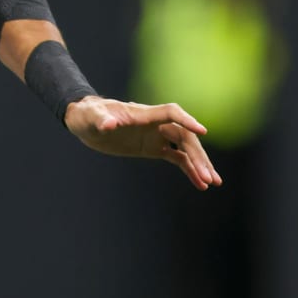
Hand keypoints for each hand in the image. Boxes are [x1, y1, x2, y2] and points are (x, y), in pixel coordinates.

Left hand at [64, 96, 222, 190]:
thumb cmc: (88, 115)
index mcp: (143, 114)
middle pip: (184, 136)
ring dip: (199, 164)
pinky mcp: (153, 148)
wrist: (85, 122)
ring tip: (212, 183)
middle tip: (210, 176)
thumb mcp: (91, 118)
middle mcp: (154, 124)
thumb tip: (109, 124)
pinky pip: (177, 158)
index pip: (170, 113)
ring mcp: (155, 135)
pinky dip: (189, 169)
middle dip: (198, 155)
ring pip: (185, 148)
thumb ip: (101, 119)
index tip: (202, 132)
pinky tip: (200, 184)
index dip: (186, 120)